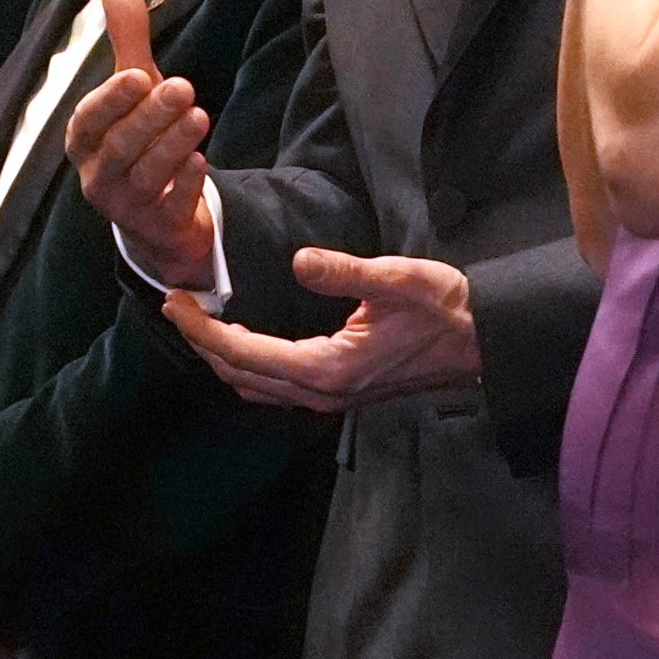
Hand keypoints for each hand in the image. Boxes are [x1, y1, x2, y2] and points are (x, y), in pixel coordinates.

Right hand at [66, 0, 215, 286]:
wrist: (158, 213)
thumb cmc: (138, 139)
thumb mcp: (133, 89)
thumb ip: (126, 38)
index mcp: (83, 142)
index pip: (88, 122)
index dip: (110, 100)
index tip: (138, 74)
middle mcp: (97, 177)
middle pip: (118, 149)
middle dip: (149, 118)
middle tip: (183, 87)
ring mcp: (127, 206)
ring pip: (144, 177)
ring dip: (171, 145)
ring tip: (198, 115)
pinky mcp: (158, 226)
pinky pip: (169, 207)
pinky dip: (184, 185)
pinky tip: (200, 161)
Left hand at [166, 247, 477, 409]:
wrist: (484, 341)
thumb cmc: (446, 308)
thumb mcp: (399, 279)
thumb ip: (346, 272)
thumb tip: (300, 260)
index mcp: (327, 368)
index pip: (243, 353)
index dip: (202, 330)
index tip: (174, 302)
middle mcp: (321, 392)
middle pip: (239, 374)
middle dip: (201, 343)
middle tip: (174, 306)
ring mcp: (329, 398)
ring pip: (254, 386)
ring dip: (221, 357)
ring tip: (198, 322)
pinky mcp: (337, 392)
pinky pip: (275, 386)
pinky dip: (247, 365)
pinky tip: (241, 340)